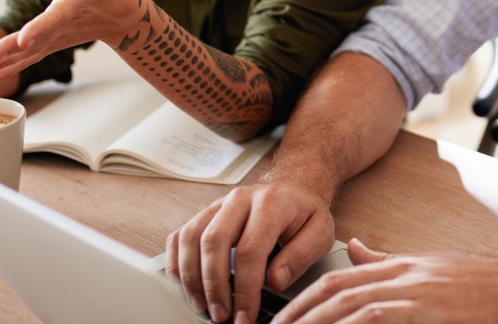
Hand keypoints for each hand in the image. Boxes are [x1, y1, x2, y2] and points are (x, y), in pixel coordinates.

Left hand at [0, 0, 138, 88]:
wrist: (123, 17)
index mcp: (74, 5)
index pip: (55, 18)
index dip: (39, 28)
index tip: (23, 38)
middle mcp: (63, 26)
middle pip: (35, 41)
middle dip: (12, 50)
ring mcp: (56, 38)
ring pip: (29, 54)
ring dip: (6, 65)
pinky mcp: (51, 44)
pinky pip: (28, 58)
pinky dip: (10, 68)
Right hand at [165, 179, 336, 323]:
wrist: (293, 187)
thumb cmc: (305, 213)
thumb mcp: (320, 232)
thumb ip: (301, 256)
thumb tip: (275, 281)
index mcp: (271, 202)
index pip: (251, 249)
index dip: (245, 289)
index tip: (245, 316)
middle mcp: (240, 199)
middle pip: (214, 242)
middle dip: (213, 286)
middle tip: (221, 316)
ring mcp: (218, 205)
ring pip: (191, 238)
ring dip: (191, 278)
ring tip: (203, 307)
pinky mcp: (204, 214)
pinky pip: (180, 236)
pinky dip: (177, 264)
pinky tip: (187, 287)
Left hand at [275, 239, 497, 323]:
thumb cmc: (489, 287)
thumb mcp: (431, 267)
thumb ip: (388, 262)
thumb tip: (354, 250)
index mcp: (403, 268)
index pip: (339, 280)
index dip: (303, 300)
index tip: (280, 320)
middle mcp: (407, 279)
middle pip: (338, 294)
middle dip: (300, 316)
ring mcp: (421, 298)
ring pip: (355, 310)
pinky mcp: (436, 314)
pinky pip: (382, 321)